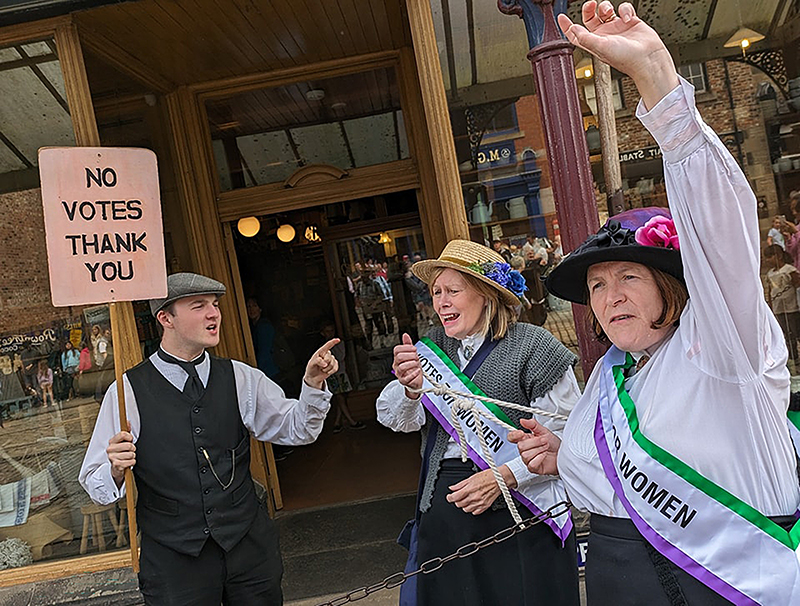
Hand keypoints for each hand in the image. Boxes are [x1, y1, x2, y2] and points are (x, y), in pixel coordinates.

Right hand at [107, 422, 134, 486]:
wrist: (117, 467)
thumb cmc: (121, 453)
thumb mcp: (123, 441)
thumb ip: (126, 431)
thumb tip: (127, 422)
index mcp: (112, 441)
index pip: (124, 434)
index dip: (130, 438)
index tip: (129, 441)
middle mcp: (110, 449)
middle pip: (129, 445)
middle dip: (132, 449)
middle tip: (129, 451)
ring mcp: (112, 457)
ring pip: (131, 454)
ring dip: (132, 456)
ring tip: (127, 457)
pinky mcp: (116, 465)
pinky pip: (131, 462)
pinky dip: (132, 462)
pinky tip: (127, 462)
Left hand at [304, 338, 339, 389]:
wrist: (313, 377)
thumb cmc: (311, 368)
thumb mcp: (311, 363)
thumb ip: (318, 361)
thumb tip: (325, 364)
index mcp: (321, 352)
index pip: (327, 345)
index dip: (333, 342)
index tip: (337, 340)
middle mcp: (326, 355)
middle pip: (330, 357)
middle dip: (325, 363)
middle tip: (320, 366)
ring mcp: (331, 360)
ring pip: (333, 363)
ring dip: (327, 368)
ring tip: (322, 369)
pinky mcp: (334, 366)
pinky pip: (335, 368)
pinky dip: (330, 371)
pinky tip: (326, 371)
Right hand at [392, 333, 422, 398]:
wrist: (415, 381)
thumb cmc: (413, 368)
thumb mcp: (412, 355)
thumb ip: (408, 345)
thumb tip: (405, 335)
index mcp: (397, 358)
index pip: (397, 350)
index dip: (406, 347)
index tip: (414, 349)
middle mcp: (396, 366)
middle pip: (399, 357)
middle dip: (410, 355)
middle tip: (416, 357)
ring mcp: (399, 374)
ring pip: (401, 367)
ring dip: (412, 364)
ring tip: (417, 364)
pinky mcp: (403, 381)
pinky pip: (406, 378)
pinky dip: (413, 373)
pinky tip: (418, 370)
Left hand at [446, 467, 516, 514]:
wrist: (499, 480)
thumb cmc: (487, 476)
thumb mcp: (471, 478)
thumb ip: (460, 484)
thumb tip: (452, 488)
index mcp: (469, 489)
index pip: (454, 497)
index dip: (449, 498)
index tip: (449, 497)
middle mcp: (474, 497)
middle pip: (459, 504)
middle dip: (457, 501)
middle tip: (458, 497)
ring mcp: (479, 503)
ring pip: (466, 509)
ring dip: (464, 505)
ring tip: (466, 499)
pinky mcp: (485, 506)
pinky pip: (475, 512)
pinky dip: (472, 509)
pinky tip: (473, 503)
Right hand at [508, 418, 560, 475]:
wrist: (563, 454)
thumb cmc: (554, 444)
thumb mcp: (544, 431)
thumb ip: (533, 424)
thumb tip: (523, 420)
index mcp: (525, 439)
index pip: (512, 437)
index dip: (514, 435)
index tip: (522, 433)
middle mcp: (525, 449)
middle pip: (520, 446)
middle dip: (535, 442)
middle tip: (544, 441)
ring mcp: (528, 459)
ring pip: (525, 455)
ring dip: (539, 450)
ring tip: (545, 448)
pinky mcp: (533, 468)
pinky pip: (531, 464)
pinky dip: (540, 458)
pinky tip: (544, 456)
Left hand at [558, 2, 678, 109]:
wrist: (647, 57)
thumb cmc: (625, 58)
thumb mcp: (600, 47)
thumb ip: (584, 38)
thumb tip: (572, 29)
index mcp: (594, 43)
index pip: (576, 34)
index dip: (567, 26)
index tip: (561, 17)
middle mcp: (604, 35)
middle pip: (590, 17)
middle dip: (588, 9)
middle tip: (591, 4)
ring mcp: (616, 28)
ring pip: (605, 10)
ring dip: (605, 6)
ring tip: (609, 12)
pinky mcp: (630, 21)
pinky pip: (624, 8)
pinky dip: (625, 10)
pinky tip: (628, 18)